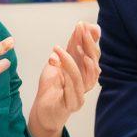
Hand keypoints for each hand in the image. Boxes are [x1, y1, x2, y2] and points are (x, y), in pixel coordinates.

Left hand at [27, 21, 99, 136]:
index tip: (81, 25)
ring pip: (84, 77)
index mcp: (86, 72)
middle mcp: (87, 83)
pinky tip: (57, 63)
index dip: (89, 39)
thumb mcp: (60, 61)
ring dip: (71, 60)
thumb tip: (89, 26)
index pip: (92, 53)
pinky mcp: (71, 105)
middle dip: (87, 45)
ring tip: (59, 49)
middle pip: (93, 63)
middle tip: (79, 31)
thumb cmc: (52, 87)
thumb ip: (73, 46)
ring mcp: (81, 95)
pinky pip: (73, 90)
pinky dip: (66, 76)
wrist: (43, 112)